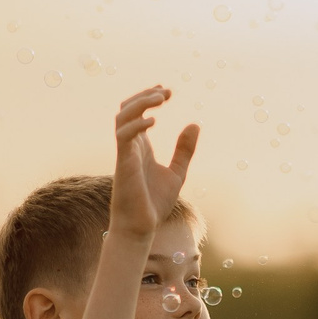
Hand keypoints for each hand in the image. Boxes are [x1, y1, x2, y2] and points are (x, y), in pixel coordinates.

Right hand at [111, 85, 199, 236]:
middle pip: (127, 109)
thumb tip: (195, 124)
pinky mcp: (123, 164)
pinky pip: (124, 137)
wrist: (142, 227)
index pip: (137, 113)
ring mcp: (125, 153)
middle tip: (166, 91)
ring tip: (160, 99)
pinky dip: (137, 125)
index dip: (148, 98)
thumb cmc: (154, 203)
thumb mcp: (177, 173)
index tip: (167, 91)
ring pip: (122, 117)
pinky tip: (153, 122)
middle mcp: (130, 146)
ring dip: (139, 104)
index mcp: (140, 146)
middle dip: (144, 96)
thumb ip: (184, 150)